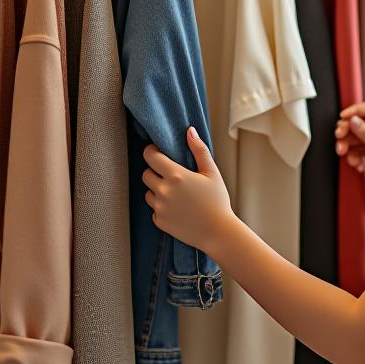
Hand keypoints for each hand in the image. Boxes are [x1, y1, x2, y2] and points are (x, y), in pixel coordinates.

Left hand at [143, 127, 234, 253]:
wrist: (218, 232)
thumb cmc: (218, 201)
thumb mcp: (212, 172)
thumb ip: (199, 150)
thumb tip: (189, 130)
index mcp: (176, 175)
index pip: (150, 156)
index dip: (152, 151)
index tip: (158, 152)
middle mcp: (163, 191)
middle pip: (146, 174)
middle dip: (155, 172)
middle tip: (171, 176)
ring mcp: (160, 207)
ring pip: (148, 192)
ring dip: (157, 190)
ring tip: (177, 195)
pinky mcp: (159, 221)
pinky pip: (154, 209)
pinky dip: (162, 207)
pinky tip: (179, 209)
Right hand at [334, 102, 364, 207]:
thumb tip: (353, 120)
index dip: (353, 112)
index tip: (342, 118)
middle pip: (358, 122)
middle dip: (347, 131)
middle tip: (340, 138)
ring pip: (353, 136)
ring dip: (347, 146)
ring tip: (345, 154)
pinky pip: (354, 148)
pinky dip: (352, 156)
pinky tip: (357, 164)